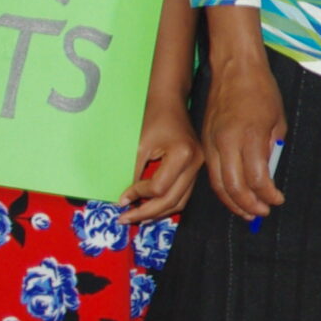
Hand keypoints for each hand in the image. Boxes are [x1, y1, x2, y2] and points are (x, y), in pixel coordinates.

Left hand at [121, 95, 202, 222]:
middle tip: (124, 219)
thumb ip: (133, 172)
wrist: (168, 101)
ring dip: (158, 212)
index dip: (138, 195)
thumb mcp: (138, 145)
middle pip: (173, 200)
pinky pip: (182, 193)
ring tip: (136, 217)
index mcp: (183, 155)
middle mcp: (196, 163)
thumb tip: (125, 200)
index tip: (121, 198)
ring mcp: (199, 167)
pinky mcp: (195, 168)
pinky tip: (150, 207)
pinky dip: (166, 203)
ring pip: (180, 201)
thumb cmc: (152, 118)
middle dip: (146, 213)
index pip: (160, 188)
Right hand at [200, 56, 285, 220]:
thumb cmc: (260, 90)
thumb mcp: (277, 120)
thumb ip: (271, 148)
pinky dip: (222, 188)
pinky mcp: (204, 141)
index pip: (256, 178)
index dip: (268, 195)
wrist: (234, 68)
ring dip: (233, 202)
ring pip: (218, 183)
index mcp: (248, 136)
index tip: (278, 200)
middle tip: (262, 213)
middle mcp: (226, 142)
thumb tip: (268, 172)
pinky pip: (212, 172)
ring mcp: (211, 142)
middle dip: (249, 205)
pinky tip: (234, 195)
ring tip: (248, 212)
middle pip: (234, 187)